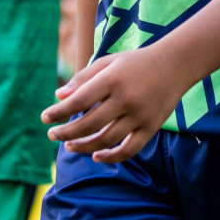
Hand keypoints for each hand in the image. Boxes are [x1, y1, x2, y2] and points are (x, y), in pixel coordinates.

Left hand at [41, 46, 193, 163]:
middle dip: (66, 132)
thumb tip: (58, 97)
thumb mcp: (108, 63)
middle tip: (53, 135)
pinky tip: (96, 156)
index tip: (44, 117)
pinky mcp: (151, 127)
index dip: (58, 112)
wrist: (175, 64)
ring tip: (69, 145)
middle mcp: (125, 99)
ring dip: (83, 146)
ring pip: (106, 140)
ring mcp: (139, 115)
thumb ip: (83, 79)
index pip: (78, 101)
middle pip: (89, 124)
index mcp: (112, 79)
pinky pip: (129, 149)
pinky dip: (112, 156)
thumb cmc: (135, 63)